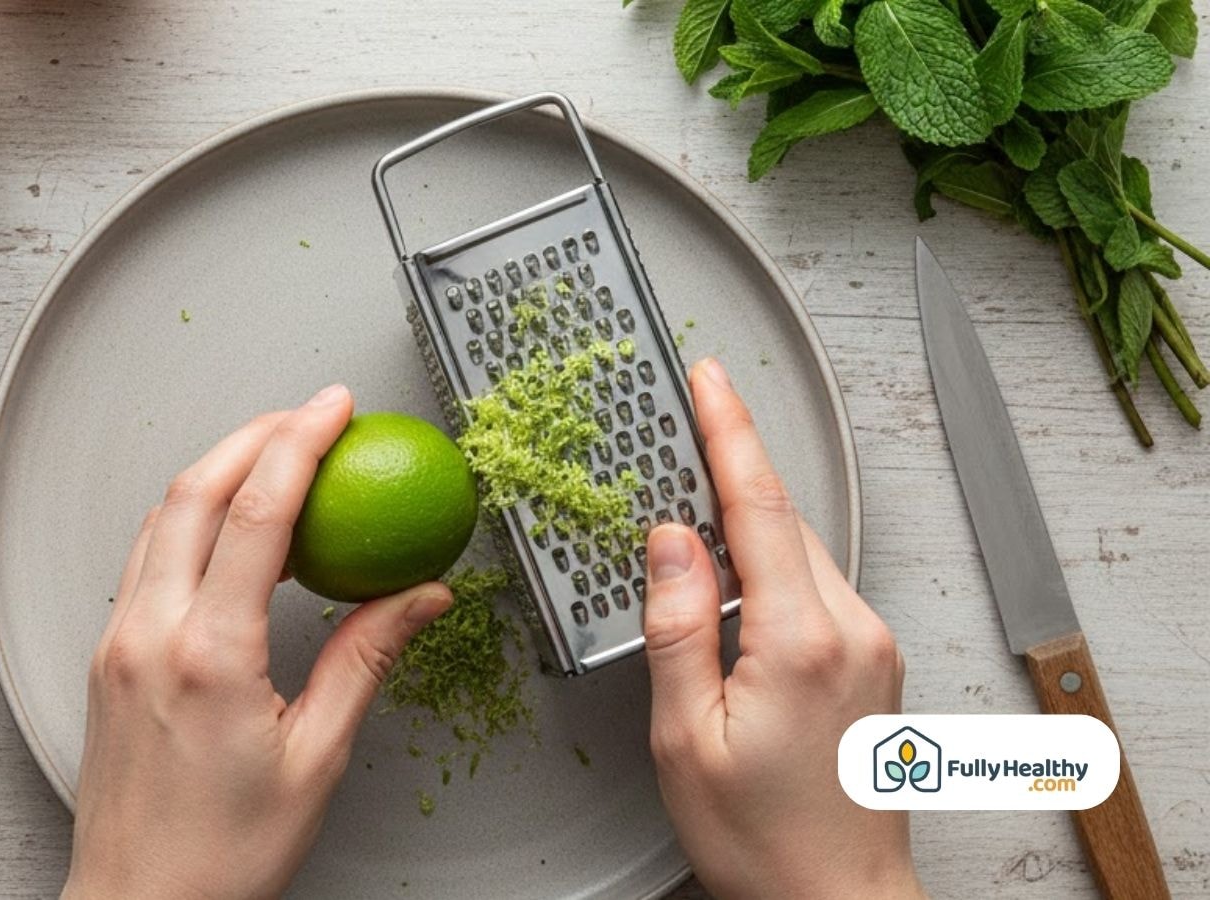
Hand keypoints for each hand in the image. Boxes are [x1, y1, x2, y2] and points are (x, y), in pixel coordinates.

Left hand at [62, 385, 452, 899]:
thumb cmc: (221, 855)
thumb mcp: (316, 758)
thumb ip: (366, 660)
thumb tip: (419, 598)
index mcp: (208, 656)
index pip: (255, 513)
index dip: (299, 443)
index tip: (334, 408)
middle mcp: (149, 634)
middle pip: (195, 490)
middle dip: (255, 433)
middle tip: (310, 415)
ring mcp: (118, 641)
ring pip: (162, 516)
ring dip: (217, 469)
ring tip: (276, 459)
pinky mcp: (107, 655)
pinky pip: (147, 556)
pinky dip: (190, 517)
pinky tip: (229, 529)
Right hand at [643, 359, 923, 899]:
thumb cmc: (762, 840)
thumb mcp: (687, 738)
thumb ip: (677, 628)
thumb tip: (669, 542)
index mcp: (802, 641)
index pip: (762, 508)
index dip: (732, 432)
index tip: (710, 379)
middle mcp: (852, 631)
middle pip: (783, 521)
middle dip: (730, 471)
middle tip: (678, 430)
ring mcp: (871, 644)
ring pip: (800, 552)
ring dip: (747, 525)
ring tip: (688, 527)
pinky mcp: (872, 660)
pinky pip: (815, 586)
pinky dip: (770, 566)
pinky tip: (731, 587)